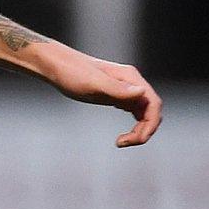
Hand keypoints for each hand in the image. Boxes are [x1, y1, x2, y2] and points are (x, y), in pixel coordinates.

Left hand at [39, 49, 163, 146]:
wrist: (55, 65)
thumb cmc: (71, 72)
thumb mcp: (93, 82)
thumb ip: (118, 89)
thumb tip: (141, 92)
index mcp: (131, 78)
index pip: (153, 104)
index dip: (150, 124)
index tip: (135, 140)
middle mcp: (131, 83)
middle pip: (151, 110)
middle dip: (144, 130)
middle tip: (122, 143)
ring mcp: (124, 89)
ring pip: (144, 112)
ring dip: (140, 129)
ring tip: (121, 142)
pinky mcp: (115, 95)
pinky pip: (134, 111)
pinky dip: (134, 124)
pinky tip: (123, 134)